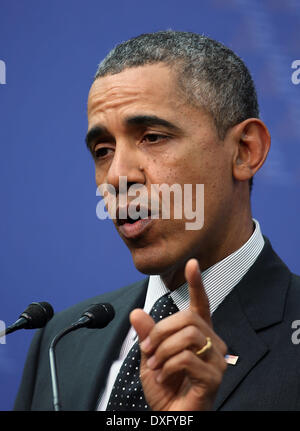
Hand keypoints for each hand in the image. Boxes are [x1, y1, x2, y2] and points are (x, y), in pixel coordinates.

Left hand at [130, 258, 227, 410]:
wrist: (171, 417)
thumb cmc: (165, 388)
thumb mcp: (150, 357)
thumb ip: (147, 335)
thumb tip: (136, 312)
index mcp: (198, 335)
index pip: (201, 304)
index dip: (196, 284)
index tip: (192, 264)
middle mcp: (212, 343)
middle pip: (188, 318)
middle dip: (160, 331)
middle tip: (147, 350)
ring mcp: (216, 360)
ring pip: (189, 335)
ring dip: (163, 349)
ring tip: (154, 364)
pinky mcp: (214, 377)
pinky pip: (187, 358)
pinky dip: (167, 365)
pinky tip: (162, 376)